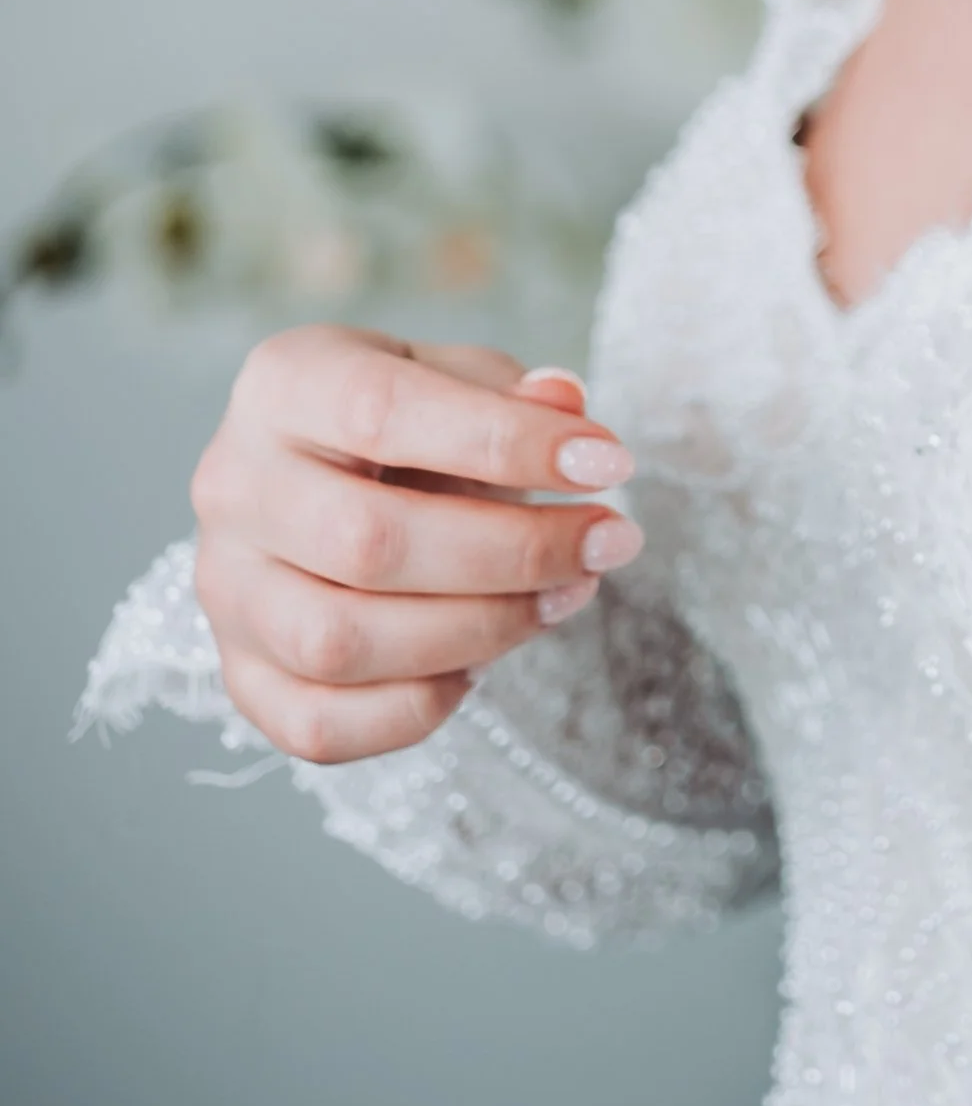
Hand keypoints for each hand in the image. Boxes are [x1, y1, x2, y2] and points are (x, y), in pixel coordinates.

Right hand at [190, 327, 641, 764]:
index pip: (384, 412)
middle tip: (608, 540)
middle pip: (367, 542)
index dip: (507, 443)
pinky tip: (481, 663)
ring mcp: (226, 591)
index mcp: (280, 386)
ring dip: (479, 631)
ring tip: (566, 595)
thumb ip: (510, 392)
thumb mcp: (457, 378)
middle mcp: (232, 487)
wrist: (323, 480)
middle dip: (514, 551)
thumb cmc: (405, 421)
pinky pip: (317, 727)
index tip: (612, 463)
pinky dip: (417, 708)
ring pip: (340, 643)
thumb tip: (565, 402)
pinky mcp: (241, 675)